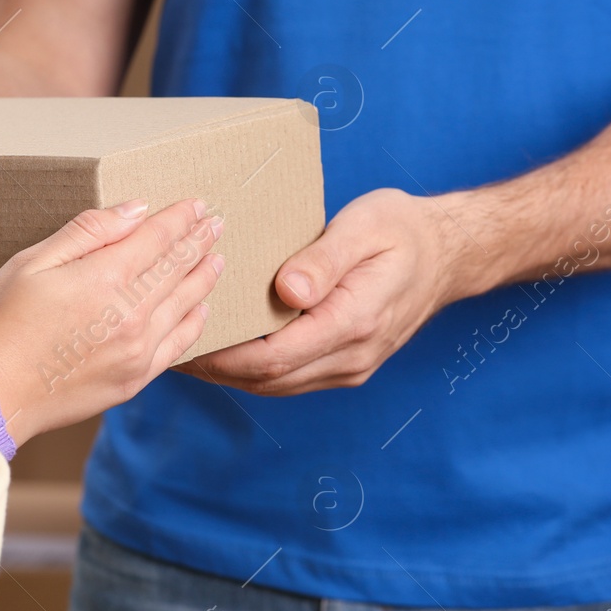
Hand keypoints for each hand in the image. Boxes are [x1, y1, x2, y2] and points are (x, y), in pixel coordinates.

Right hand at [0, 199, 224, 445]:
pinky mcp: (134, 380)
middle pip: (177, 268)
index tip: (197, 205)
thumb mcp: (30, 263)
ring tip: (215, 259)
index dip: (180, 218)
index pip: (157, 238)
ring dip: (203, 278)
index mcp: (103, 279)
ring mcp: (136, 352)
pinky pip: (178, 346)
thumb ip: (87, 233)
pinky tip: (199, 309)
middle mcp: (129, 316)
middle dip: (198, 241)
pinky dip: (194, 322)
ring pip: (185, 305)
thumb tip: (135, 212)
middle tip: (215, 223)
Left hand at [186, 188, 465, 395]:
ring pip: (274, 384)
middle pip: (266, 379)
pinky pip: (288, 376)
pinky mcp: (342, 364)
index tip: (182, 335)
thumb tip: (287, 290)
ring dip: (228, 372)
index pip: (272, 356)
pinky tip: (222, 347)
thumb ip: (325, 260)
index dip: (222, 354)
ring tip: (182, 349)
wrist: (447, 254)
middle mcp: (351, 356)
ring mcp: (348, 367)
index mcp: (353, 322)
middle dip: (213, 367)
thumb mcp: (365, 227)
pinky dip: (251, 368)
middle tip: (163, 345)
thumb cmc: (402, 231)